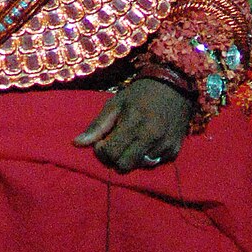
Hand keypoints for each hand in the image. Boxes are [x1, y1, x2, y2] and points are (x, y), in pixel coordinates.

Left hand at [74, 78, 192, 172]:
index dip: (102, 151)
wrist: (175, 85)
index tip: (103, 141)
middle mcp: (150, 136)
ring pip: (139, 167)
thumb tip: (76, 144)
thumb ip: (98, 125)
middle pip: (123, 166)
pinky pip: (154, 163)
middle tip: (116, 145)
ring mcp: (164, 145)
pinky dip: (146, 157)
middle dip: (115, 159)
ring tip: (132, 141)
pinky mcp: (174, 151)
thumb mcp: (116, 102)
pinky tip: (146, 142)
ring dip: (131, 158)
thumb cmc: (140, 93)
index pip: (111, 153)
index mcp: (133, 122)